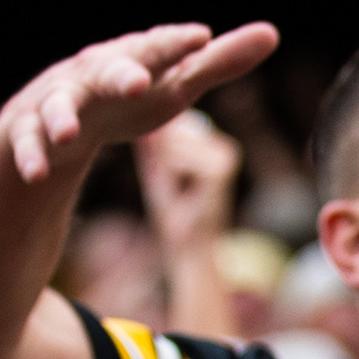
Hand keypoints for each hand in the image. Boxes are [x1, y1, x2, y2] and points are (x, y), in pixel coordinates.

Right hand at [0, 22, 283, 188]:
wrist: (58, 118)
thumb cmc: (128, 98)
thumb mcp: (175, 84)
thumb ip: (218, 63)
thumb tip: (271, 34)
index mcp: (131, 57)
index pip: (157, 48)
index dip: (176, 44)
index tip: (201, 38)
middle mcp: (91, 72)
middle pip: (106, 71)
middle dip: (121, 75)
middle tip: (138, 82)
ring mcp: (57, 100)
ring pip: (56, 106)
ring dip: (61, 118)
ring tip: (69, 135)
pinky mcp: (29, 130)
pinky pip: (29, 143)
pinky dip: (32, 157)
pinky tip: (37, 174)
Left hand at [134, 107, 240, 249]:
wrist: (190, 249)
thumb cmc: (174, 213)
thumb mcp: (157, 170)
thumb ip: (152, 143)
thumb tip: (132, 109)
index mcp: (212, 144)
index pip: (171, 122)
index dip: (158, 149)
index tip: (169, 177)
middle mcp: (223, 145)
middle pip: (170, 127)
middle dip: (162, 157)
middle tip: (177, 187)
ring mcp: (226, 154)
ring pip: (172, 142)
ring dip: (167, 168)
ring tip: (182, 191)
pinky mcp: (222, 168)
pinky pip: (177, 157)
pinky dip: (174, 176)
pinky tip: (188, 195)